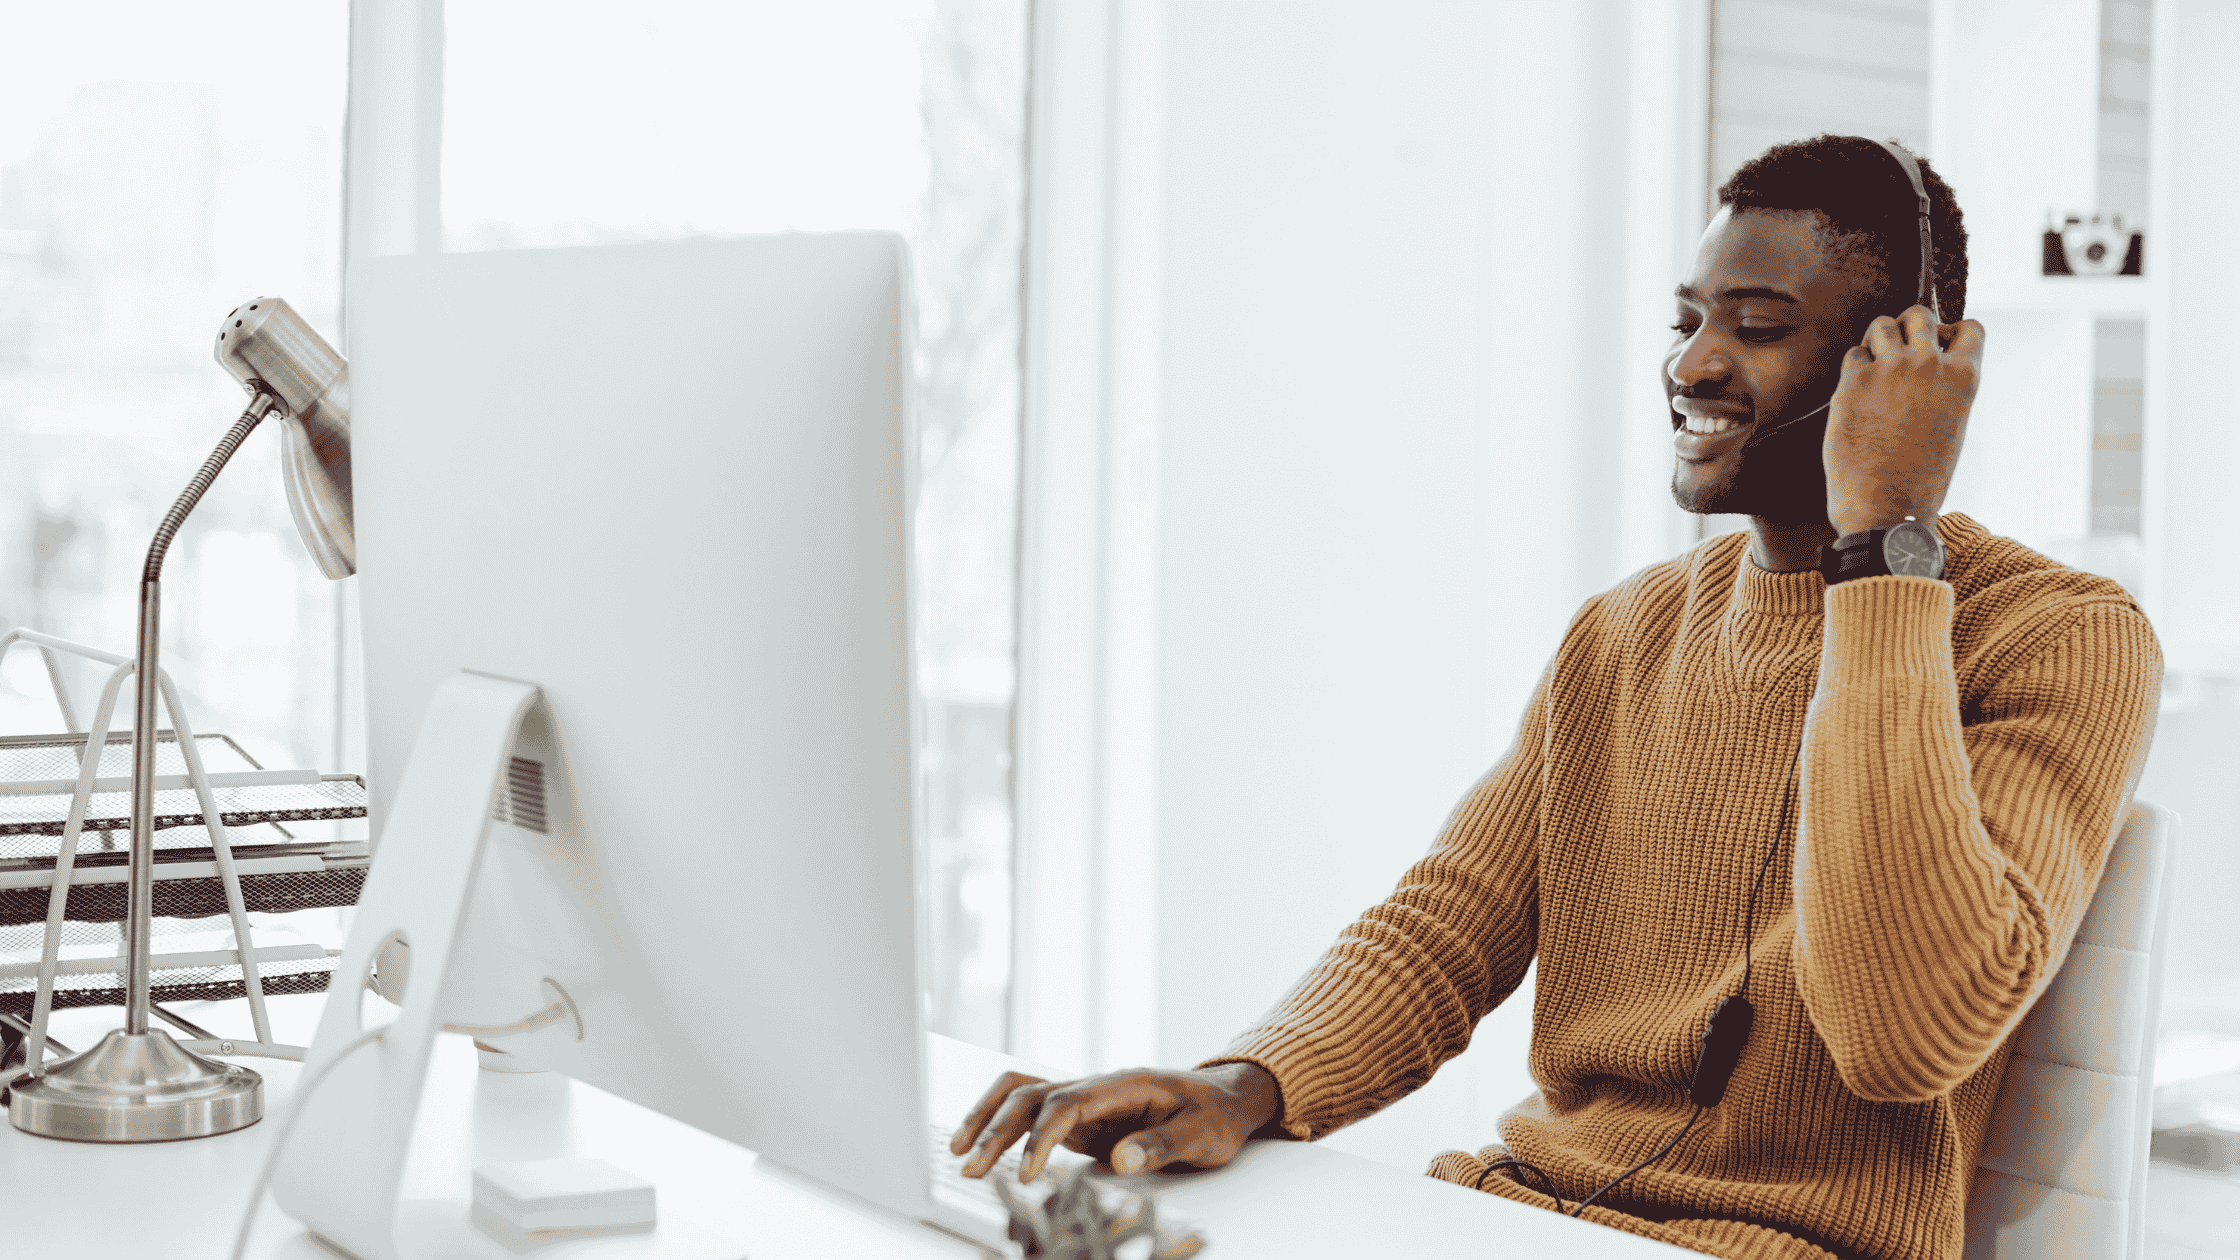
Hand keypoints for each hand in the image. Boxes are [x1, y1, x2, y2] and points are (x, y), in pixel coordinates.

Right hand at [947, 1062, 1280, 1181]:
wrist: (1224, 1098)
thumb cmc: (1215, 1115)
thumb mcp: (1201, 1135)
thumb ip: (1162, 1145)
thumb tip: (1122, 1161)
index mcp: (1123, 1086)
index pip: (1067, 1104)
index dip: (1040, 1137)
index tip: (1026, 1173)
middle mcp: (1096, 1086)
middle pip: (1032, 1096)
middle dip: (997, 1129)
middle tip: (970, 1167)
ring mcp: (1086, 1099)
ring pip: (1023, 1096)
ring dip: (989, 1118)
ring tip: (959, 1150)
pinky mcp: (1081, 1115)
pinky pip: (1032, 1111)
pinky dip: (1002, 1120)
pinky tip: (983, 1142)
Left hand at [1823, 306, 1985, 536]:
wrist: (1886, 508)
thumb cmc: (1921, 479)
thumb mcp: (1952, 427)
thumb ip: (1944, 390)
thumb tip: (1931, 367)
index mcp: (1964, 378)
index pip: (1969, 328)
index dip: (1950, 334)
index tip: (1937, 350)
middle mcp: (1929, 364)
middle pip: (1919, 315)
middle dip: (1908, 328)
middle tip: (1899, 355)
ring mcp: (1889, 369)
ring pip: (1881, 325)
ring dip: (1877, 340)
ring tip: (1876, 368)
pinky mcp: (1853, 382)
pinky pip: (1853, 355)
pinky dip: (1855, 368)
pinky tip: (1857, 394)